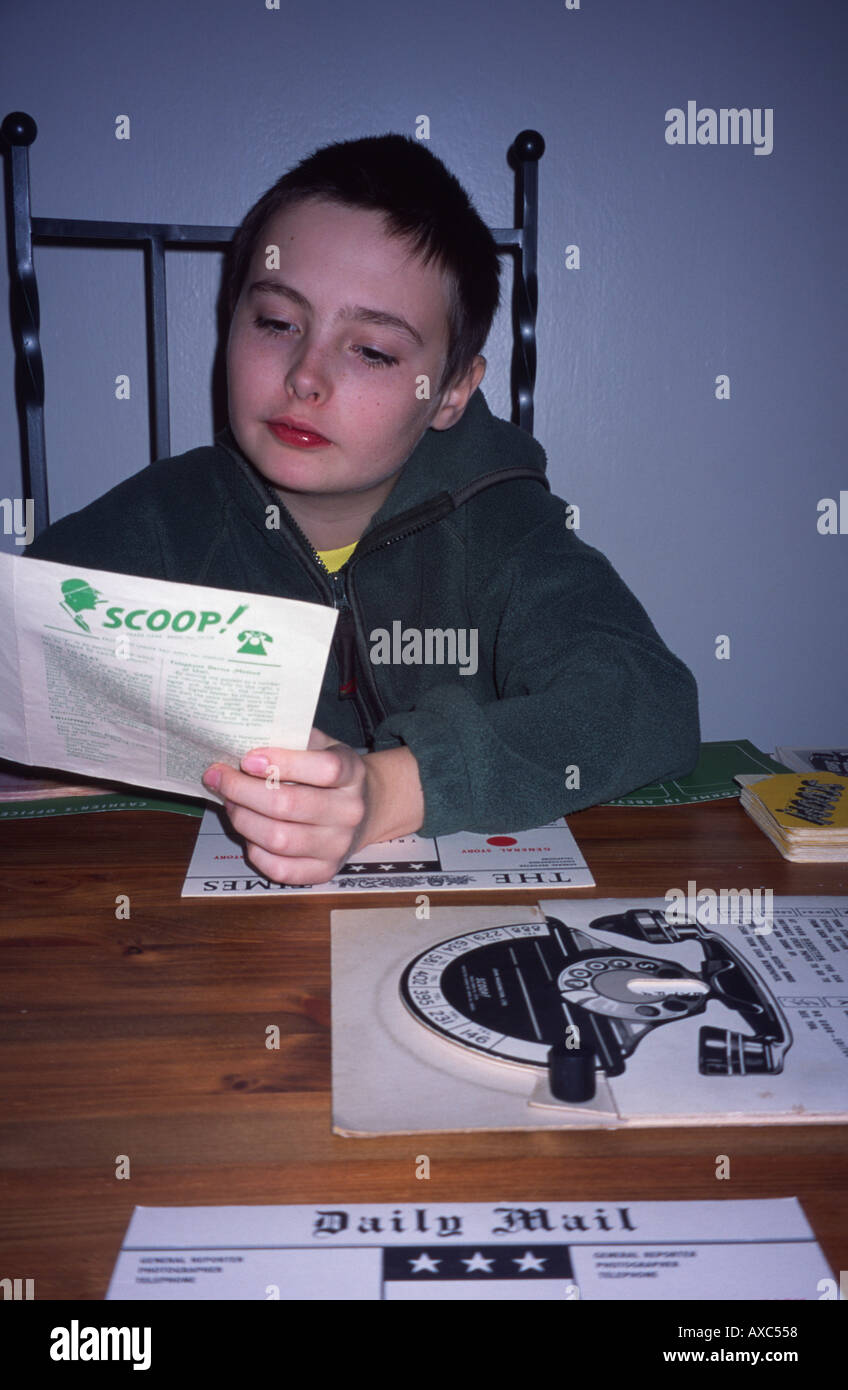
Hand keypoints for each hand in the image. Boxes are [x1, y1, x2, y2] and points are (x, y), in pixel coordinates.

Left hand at [202, 728, 369, 885]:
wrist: (363, 810)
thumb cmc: (329, 775)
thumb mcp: (321, 746)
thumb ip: (290, 740)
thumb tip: (241, 742)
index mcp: (353, 774)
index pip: (324, 769)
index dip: (283, 762)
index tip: (248, 758)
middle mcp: (350, 812)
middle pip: (288, 805)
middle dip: (242, 790)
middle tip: (220, 777)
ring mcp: (338, 845)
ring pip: (278, 838)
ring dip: (243, 819)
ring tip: (230, 802)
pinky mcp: (324, 871)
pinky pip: (279, 869)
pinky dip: (255, 850)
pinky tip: (249, 832)